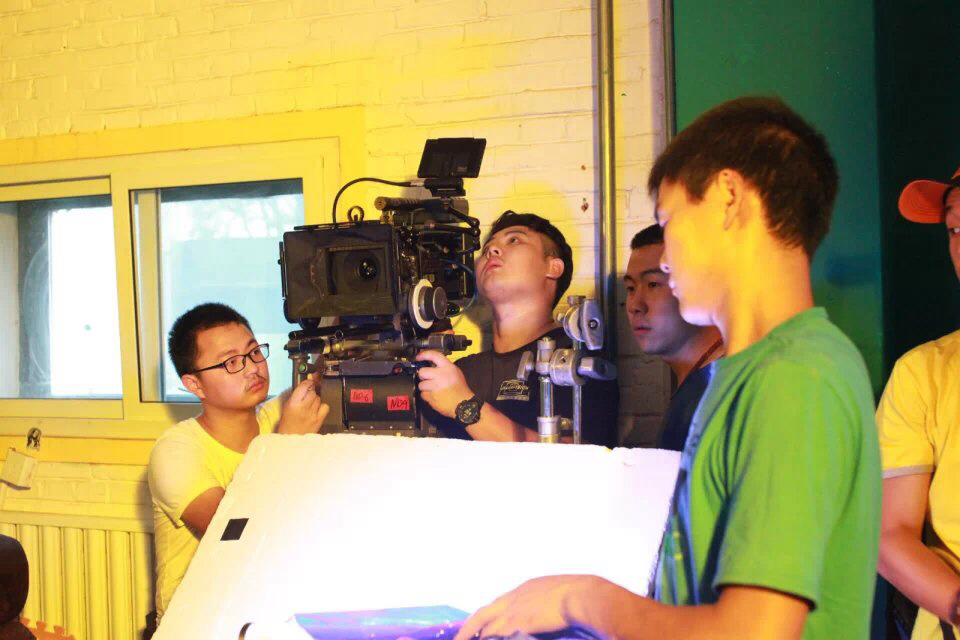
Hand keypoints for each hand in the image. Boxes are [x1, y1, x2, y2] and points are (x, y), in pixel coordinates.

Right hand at [277, 375, 328, 433]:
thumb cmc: (286, 425)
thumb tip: (305, 385)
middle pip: (313, 392)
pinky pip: (325, 406)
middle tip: (307, 396)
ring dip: (315, 399)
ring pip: (319, 398)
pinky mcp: (319, 419)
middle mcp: (304, 407)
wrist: (290, 440)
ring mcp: (313, 413)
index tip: (309, 382)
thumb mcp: (286, 407)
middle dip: (311, 392)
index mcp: (293, 403)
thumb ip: (295, 395)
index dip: (308, 382)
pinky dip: (322, 406)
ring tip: (310, 405)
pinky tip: (317, 409)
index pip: (304, 386)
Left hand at [415, 350, 473, 417]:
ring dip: (425, 387)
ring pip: (421, 385)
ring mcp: (435, 386)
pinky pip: (423, 394)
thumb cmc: (460, 390)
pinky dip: (427, 396)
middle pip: (422, 372)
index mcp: (448, 367)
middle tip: (429, 379)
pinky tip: (434, 396)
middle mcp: (441, 375)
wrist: (463, 405)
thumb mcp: (456, 373)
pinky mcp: (431, 397)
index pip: (433, 355)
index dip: (424, 355)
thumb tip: (432, 364)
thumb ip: (444, 367)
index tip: (418, 357)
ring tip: (434, 389)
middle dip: (423, 376)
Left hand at [455, 575, 609, 639]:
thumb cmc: (579, 595)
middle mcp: (514, 598)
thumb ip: (547, 602)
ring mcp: (514, 611)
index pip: (499, 604)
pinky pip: (496, 635)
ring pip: (485, 625)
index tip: (481, 624)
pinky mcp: (517, 624)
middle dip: (470, 627)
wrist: (582, 596)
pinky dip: (488, 638)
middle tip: (459, 638)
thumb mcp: (559, 593)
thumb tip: (549, 611)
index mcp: (525, 589)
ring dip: (474, 635)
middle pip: (484, 613)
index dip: (490, 615)